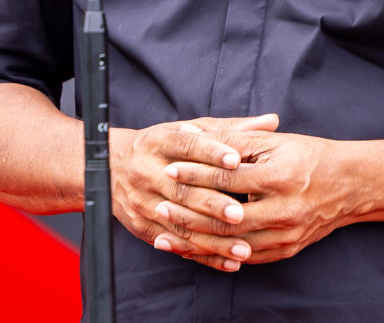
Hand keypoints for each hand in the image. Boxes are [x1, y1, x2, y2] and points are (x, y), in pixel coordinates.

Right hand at [110, 114, 278, 272]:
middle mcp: (146, 170)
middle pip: (181, 188)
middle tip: (241, 213)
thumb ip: (231, 129)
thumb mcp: (190, 129)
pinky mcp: (142, 226)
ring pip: (179, 223)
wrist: (111, 166)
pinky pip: (175, 244)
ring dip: (212, 238)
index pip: (186, 144)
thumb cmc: (164, 146)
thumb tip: (272, 121)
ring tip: (243, 247)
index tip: (236, 161)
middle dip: (212, 203)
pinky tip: (228, 262)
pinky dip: (203, 255)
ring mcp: (142, 201)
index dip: (211, 152)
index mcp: (159, 141)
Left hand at [161, 127, 356, 266]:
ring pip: (231, 244)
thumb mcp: (273, 141)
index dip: (197, 173)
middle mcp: (284, 210)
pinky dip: (216, 256)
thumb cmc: (309, 156)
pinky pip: (244, 258)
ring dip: (195, 241)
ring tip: (165, 234)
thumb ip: (231, 138)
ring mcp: (286, 235)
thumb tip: (192, 132)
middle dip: (189, 213)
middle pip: (225, 218)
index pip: (227, 178)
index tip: (170, 169)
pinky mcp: (285, 250)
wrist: (350, 185)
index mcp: (280, 177)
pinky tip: (193, 250)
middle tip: (159, 207)